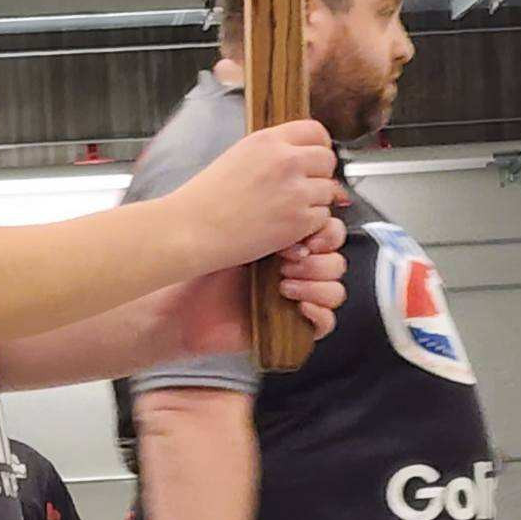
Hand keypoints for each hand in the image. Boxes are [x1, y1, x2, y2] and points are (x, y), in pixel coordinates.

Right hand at [174, 121, 341, 268]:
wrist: (193, 228)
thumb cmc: (206, 199)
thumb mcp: (237, 156)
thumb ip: (270, 152)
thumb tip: (299, 155)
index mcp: (267, 141)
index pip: (316, 131)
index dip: (318, 146)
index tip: (313, 158)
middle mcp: (285, 161)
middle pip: (328, 160)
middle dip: (319, 175)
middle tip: (302, 188)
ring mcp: (295, 191)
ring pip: (328, 192)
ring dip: (314, 202)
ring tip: (287, 210)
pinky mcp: (299, 220)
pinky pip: (322, 219)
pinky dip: (309, 226)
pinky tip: (285, 226)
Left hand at [176, 216, 345, 354]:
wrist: (184, 306)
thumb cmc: (203, 270)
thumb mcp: (237, 233)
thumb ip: (268, 214)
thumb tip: (295, 193)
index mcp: (285, 241)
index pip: (328, 232)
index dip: (325, 233)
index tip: (305, 233)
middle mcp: (294, 268)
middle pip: (336, 260)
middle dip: (318, 258)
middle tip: (289, 258)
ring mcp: (297, 296)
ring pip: (335, 290)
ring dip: (315, 284)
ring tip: (283, 282)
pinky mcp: (294, 326)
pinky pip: (326, 321)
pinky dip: (318, 312)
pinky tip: (295, 304)